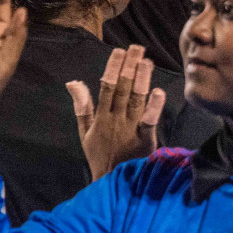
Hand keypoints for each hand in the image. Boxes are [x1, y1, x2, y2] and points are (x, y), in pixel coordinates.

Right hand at [68, 45, 166, 179]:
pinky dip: (154, 107)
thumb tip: (73, 82)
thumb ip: (82, 106)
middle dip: (129, 67)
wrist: (111, 184)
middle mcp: (116, 120)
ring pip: (136, 100)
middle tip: (136, 48)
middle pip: (122, 89)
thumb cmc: (100, 156)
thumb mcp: (85, 132)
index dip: (113, 67)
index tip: (119, 51)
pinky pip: (149, 121)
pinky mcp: (145, 141)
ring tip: (146, 61)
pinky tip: (159, 92)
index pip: (106, 86)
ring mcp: (130, 130)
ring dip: (141, 79)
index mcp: (101, 117)